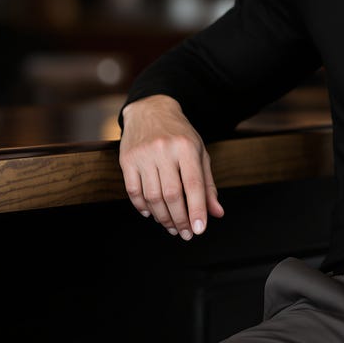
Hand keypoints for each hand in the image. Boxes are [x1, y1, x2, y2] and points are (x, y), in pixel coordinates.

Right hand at [119, 95, 224, 240]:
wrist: (151, 109)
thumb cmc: (179, 134)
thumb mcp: (199, 153)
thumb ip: (207, 184)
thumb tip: (216, 213)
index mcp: (187, 147)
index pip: (194, 185)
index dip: (197, 210)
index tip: (199, 229)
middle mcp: (164, 150)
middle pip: (172, 195)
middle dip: (180, 219)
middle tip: (185, 233)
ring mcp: (143, 154)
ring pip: (152, 197)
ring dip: (162, 217)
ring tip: (171, 226)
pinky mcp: (127, 159)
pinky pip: (133, 191)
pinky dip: (142, 207)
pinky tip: (151, 214)